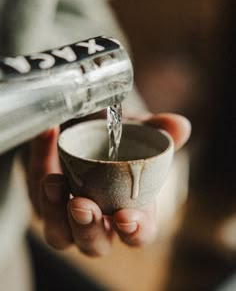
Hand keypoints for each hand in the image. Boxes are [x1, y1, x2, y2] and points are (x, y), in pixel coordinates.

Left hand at [28, 113, 190, 255]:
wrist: (85, 129)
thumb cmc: (116, 141)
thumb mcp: (136, 133)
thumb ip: (158, 131)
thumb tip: (179, 127)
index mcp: (128, 209)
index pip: (137, 233)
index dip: (134, 231)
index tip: (125, 218)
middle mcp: (98, 219)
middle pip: (94, 243)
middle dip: (88, 228)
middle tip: (81, 204)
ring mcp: (68, 215)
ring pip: (58, 234)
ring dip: (54, 210)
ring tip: (53, 180)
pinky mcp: (44, 201)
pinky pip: (37, 192)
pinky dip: (39, 162)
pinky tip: (47, 136)